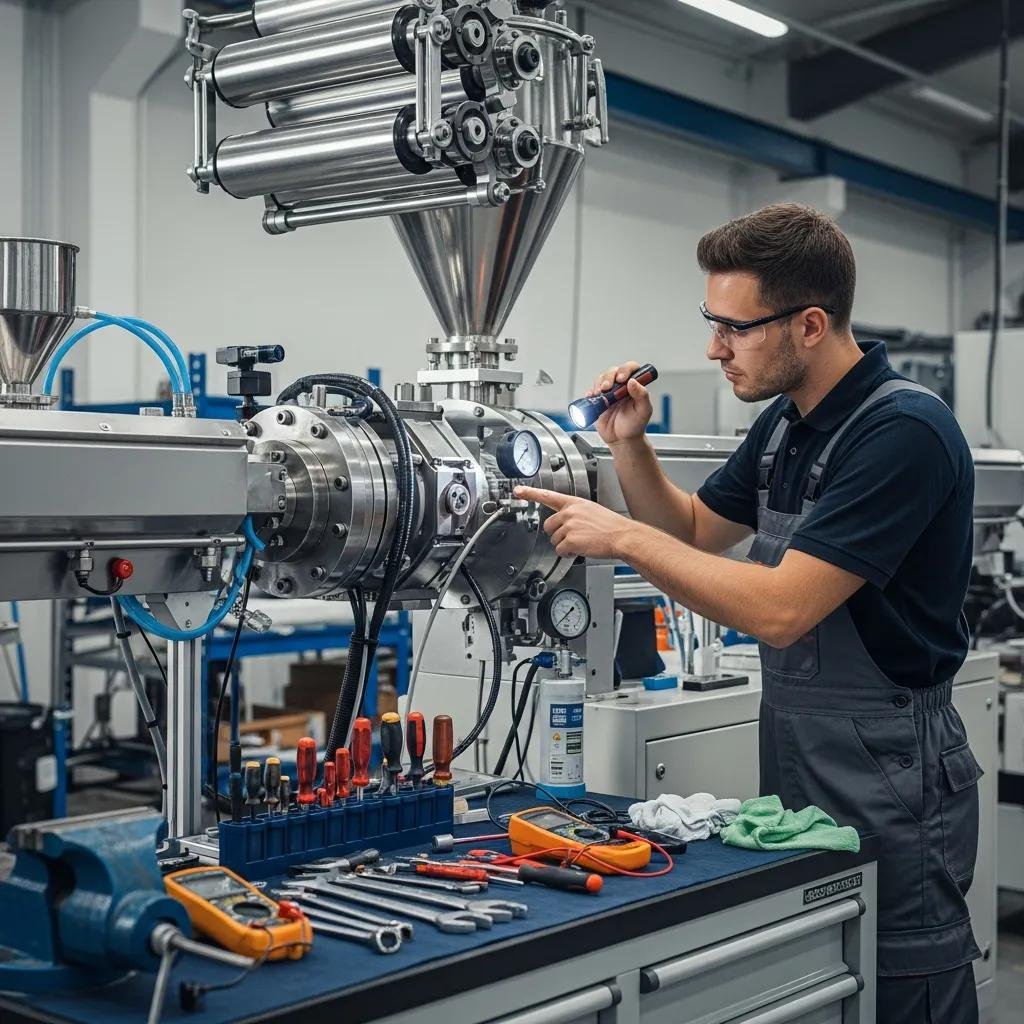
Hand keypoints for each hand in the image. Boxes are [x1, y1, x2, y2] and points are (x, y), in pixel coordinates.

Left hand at [514, 486, 633, 559]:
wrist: (622, 536)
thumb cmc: (611, 526)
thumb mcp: (592, 510)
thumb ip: (575, 513)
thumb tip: (566, 522)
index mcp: (574, 503)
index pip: (548, 495)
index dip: (530, 493)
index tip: (517, 490)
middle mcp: (570, 513)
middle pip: (548, 526)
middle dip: (557, 534)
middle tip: (573, 536)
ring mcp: (569, 526)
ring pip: (554, 540)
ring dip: (565, 544)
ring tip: (581, 542)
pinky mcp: (571, 540)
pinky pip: (560, 550)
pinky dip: (568, 553)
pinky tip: (580, 549)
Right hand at [588, 362, 652, 445]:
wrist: (622, 440)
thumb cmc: (635, 425)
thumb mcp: (644, 411)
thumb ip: (642, 395)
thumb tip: (633, 382)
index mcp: (634, 386)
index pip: (631, 368)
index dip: (625, 370)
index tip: (622, 379)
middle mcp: (621, 387)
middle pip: (613, 371)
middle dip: (609, 377)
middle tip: (607, 388)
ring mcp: (609, 393)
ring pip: (601, 379)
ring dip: (599, 383)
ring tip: (600, 393)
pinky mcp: (599, 400)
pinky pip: (592, 391)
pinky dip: (590, 392)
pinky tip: (592, 396)